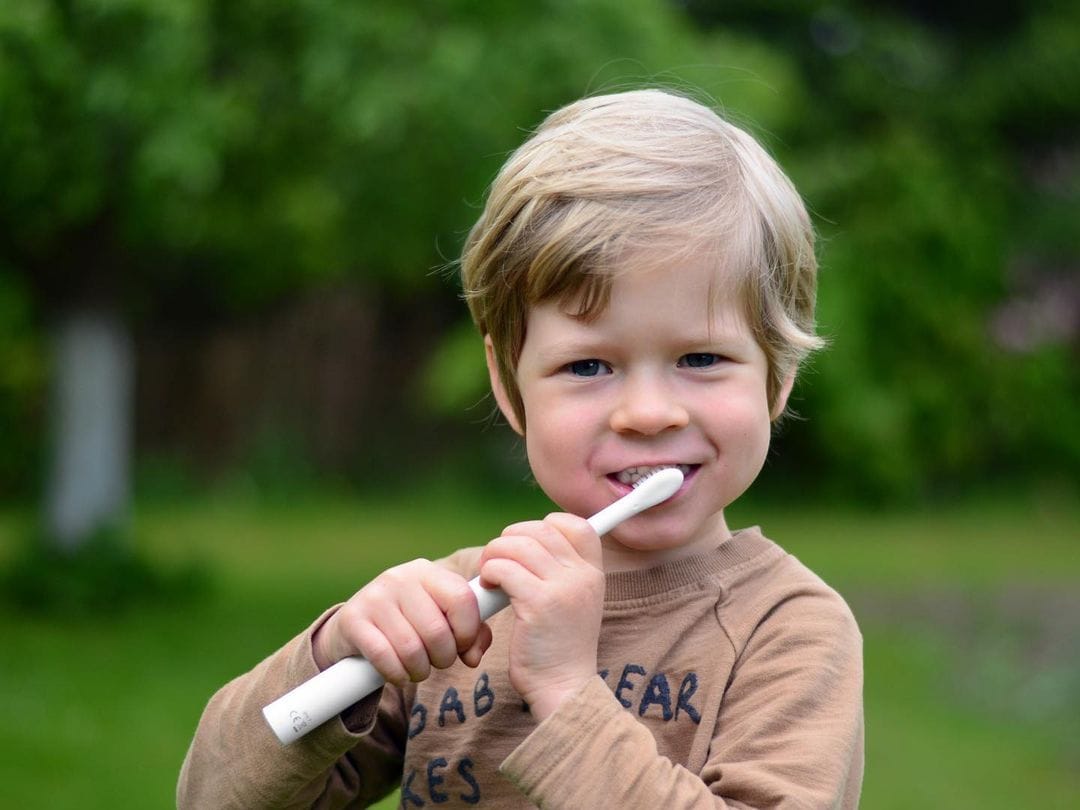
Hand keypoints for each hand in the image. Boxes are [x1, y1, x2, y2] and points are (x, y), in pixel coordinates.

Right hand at [312, 559, 492, 685]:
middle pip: (437, 631)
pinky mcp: (353, 619)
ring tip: (418, 669)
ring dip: (420, 670)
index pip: (462, 598)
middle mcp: (400, 577)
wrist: (357, 626)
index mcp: (427, 571)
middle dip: (443, 658)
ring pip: (411, 649)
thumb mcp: (443, 619)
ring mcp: (374, 597)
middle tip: (437, 661)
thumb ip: (472, 634)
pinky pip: (384, 657)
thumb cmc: (411, 623)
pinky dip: (397, 674)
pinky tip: (399, 674)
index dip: (468, 630)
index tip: (462, 645)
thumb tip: (474, 656)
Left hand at [479, 513, 604, 719]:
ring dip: (495, 553)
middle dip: (511, 538)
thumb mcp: (575, 604)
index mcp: (594, 574)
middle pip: (542, 530)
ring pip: (519, 545)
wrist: (564, 689)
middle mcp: (582, 576)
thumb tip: (528, 543)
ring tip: (489, 574)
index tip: (527, 544)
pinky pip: (504, 569)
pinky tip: (488, 587)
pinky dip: (490, 572)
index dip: (547, 525)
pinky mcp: (538, 604)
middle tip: (497, 559)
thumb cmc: (559, 648)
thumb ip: (562, 574)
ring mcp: (562, 589)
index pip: (577, 525)